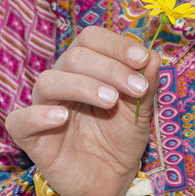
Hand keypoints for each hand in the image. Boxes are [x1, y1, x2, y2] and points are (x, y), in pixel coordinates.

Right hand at [5, 26, 159, 194]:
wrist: (113, 176)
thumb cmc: (123, 136)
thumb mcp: (142, 109)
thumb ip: (147, 83)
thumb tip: (154, 56)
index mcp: (88, 67)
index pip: (92, 39)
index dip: (116, 45)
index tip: (142, 59)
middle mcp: (64, 80)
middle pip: (75, 57)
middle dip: (111, 69)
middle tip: (138, 88)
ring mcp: (46, 106)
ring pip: (49, 81)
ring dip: (83, 86)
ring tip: (111, 101)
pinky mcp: (32, 136)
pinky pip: (21, 120)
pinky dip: (39, 115)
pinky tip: (62, 117)